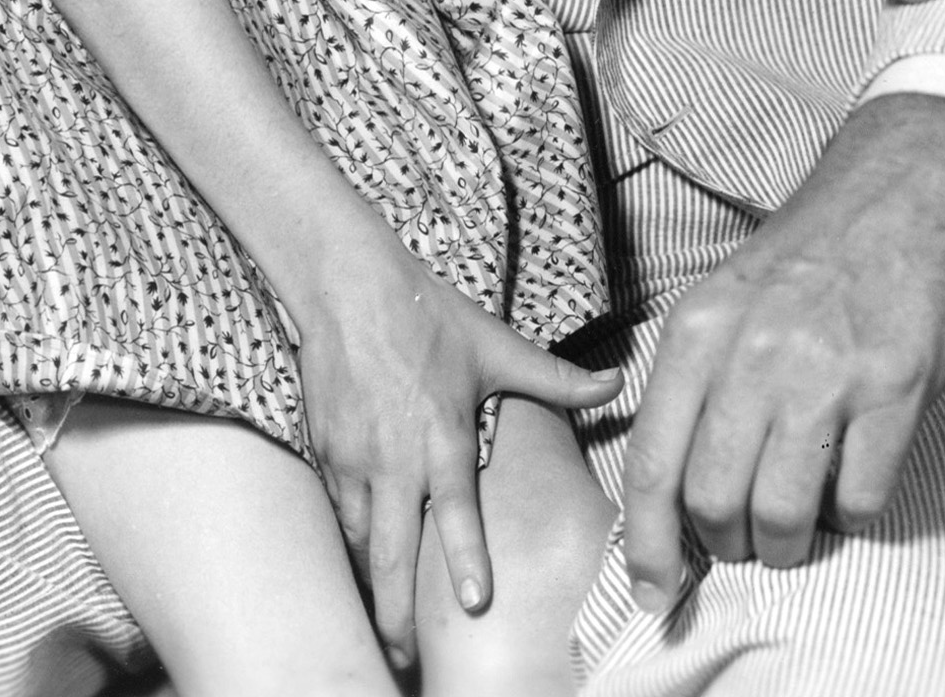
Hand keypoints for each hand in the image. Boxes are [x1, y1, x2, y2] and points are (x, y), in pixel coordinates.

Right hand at [294, 236, 622, 667]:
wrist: (348, 286)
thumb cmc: (428, 316)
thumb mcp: (496, 346)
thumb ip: (555, 379)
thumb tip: (617, 382)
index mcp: (442, 434)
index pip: (454, 510)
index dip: (463, 560)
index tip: (475, 605)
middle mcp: (395, 456)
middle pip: (391, 550)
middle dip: (397, 612)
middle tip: (408, 658)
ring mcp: (354, 458)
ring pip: (360, 540)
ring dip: (373, 587)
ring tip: (387, 633)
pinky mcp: (326, 452)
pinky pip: (338, 513)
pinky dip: (351, 547)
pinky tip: (362, 572)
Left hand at [620, 95, 944, 609]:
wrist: (896, 192)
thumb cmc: (804, 262)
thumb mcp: (721, 303)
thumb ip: (692, 388)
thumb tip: (665, 500)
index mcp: (697, 334)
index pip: (651, 463)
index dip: (647, 544)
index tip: (653, 592)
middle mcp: (753, 355)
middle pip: (715, 503)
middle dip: (729, 546)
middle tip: (749, 539)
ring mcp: (826, 373)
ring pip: (785, 514)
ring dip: (790, 542)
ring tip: (801, 524)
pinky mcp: (894, 388)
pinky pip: (860, 499)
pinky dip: (853, 514)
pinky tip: (853, 481)